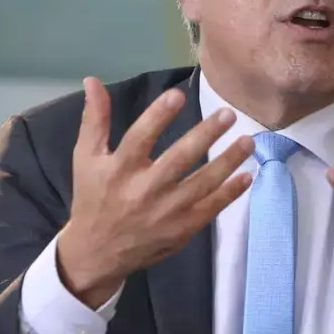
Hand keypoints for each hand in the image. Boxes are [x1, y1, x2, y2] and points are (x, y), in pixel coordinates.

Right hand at [57, 77, 254, 307]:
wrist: (96, 253)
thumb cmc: (93, 196)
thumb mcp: (85, 158)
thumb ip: (94, 119)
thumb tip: (93, 80)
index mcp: (118, 170)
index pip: (140, 138)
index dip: (158, 116)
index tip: (179, 95)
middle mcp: (143, 191)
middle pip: (178, 160)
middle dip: (205, 136)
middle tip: (228, 114)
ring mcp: (165, 213)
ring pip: (202, 184)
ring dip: (228, 162)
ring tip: (248, 140)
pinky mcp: (181, 230)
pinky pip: (210, 209)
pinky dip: (230, 193)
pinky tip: (247, 175)